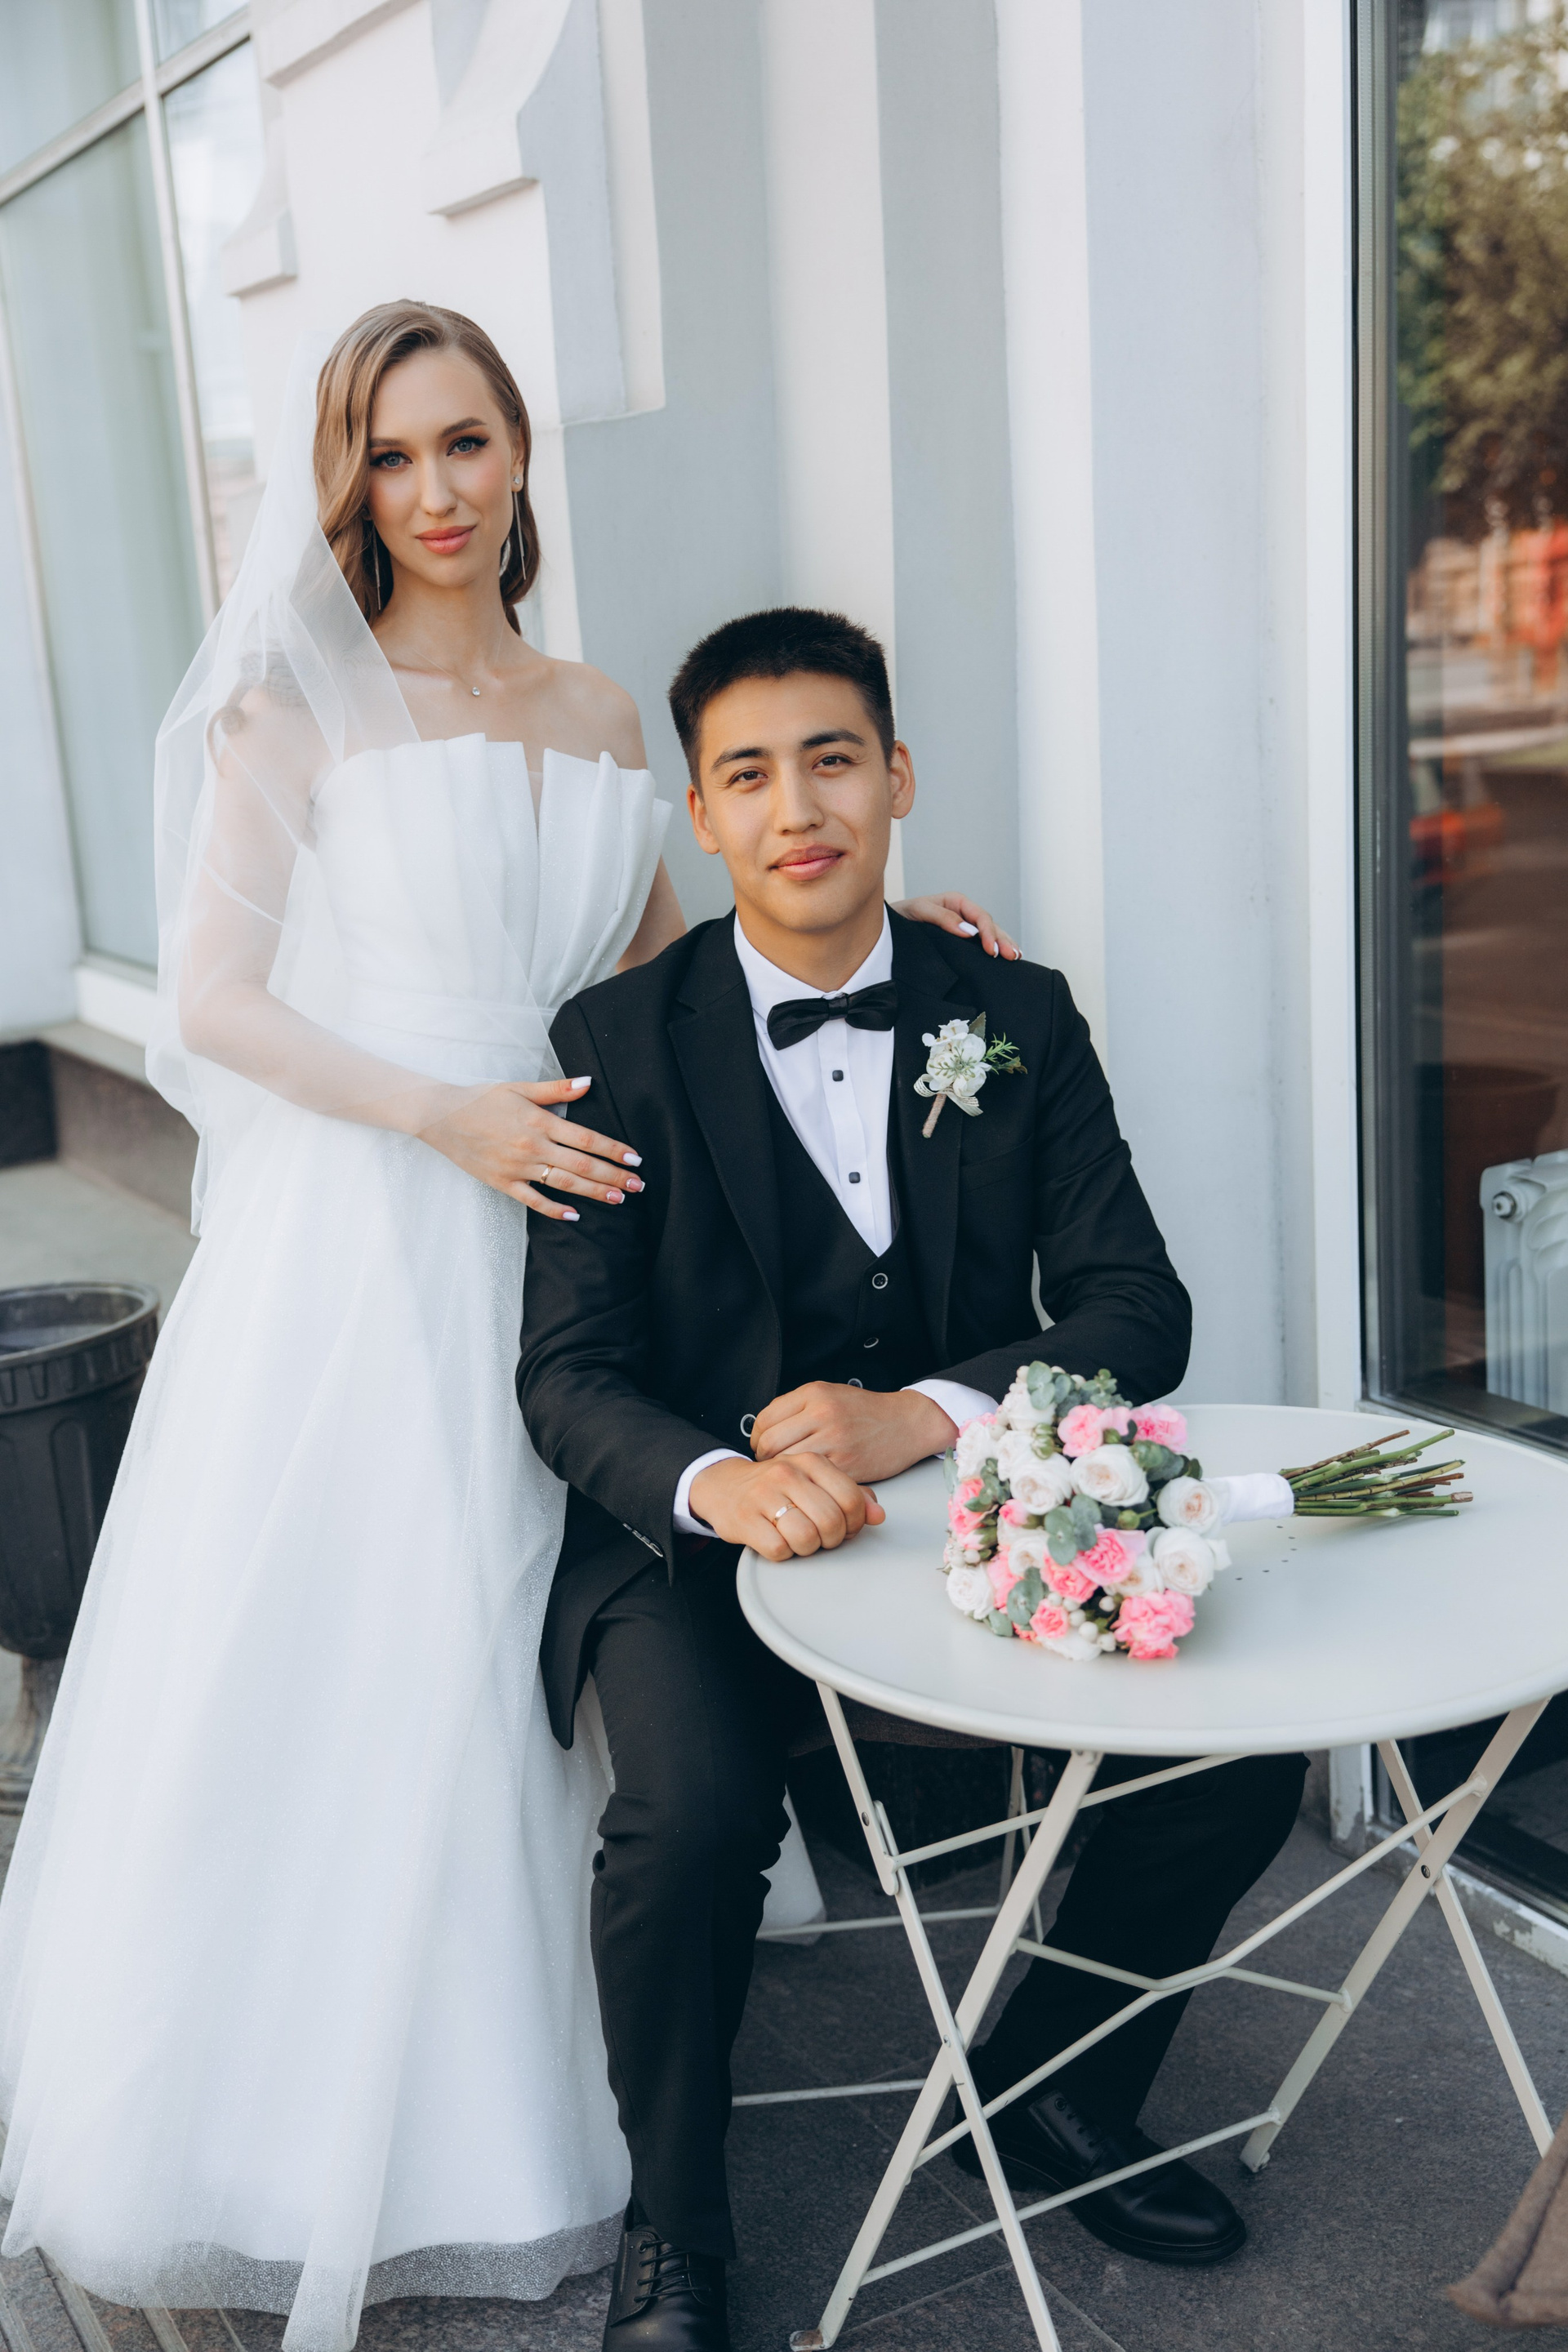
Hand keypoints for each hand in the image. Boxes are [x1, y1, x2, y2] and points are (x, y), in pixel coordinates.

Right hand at [419, 1076, 643, 1218]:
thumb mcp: (519, 1087)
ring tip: (619, 1198)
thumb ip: (556, 1089)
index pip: (586, 1138)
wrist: (440, 1117)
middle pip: (581, 1164)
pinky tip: (575, 1214)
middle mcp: (531, 1146)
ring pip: (563, 1183)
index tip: (635, 1158)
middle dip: (613, 1176)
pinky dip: (554, 1209)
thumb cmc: (481, 1099)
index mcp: (538, 1121)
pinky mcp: (502, 1182)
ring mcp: (517, 1167)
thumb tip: (588, 1082)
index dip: (613, 1149)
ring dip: (594, 1192)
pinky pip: (533, 1200)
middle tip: (639, 1185)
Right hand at [688, 1453, 885, 1560]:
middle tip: (821, 1537)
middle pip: (831, 1521)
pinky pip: (778, 1549)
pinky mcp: (744, 1518)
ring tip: (799, 1539)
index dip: (853, 1523)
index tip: (843, 1527)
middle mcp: (788, 1473)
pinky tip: (777, 1540)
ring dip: (807, 1548)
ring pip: (806, 1537)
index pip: (851, 1500)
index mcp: (811, 1461)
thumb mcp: (815, 1481)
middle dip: (831, 1538)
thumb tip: (878, 1515)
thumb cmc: (777, 1486)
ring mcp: (763, 1495)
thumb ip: (850, 1495)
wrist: (723, 1484)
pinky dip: (782, 1553)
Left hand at [751, 1383, 955, 1482]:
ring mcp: (834, 1440)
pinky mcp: (846, 1465)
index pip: (764, 1419)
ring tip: (790, 1475)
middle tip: (772, 1466)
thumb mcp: (830, 1394)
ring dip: (783, 1474)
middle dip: (765, 1459)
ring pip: (787, 1463)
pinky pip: (811, 1477)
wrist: (907, 1423)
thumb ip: (797, 1407)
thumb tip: (764, 1431)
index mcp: (814, 1393)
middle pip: (770, 1443)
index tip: (763, 1447)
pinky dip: (805, 1482)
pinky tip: (809, 1481)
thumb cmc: (865, 1411)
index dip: (757, 1438)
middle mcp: (821, 1414)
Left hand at [893, 892, 1019, 960]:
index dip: (988, 933)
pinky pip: (982, 943)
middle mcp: (964, 913)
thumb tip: (969, 932)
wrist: (888, 926)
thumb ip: (943, 918)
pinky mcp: (961, 940)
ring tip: (1015, 957)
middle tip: (1011, 956)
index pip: (980, 917)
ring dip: (1003, 944)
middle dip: (1002, 940)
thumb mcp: (920, 911)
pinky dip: (994, 949)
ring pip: (990, 934)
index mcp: (957, 902)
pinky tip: (1004, 957)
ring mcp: (964, 926)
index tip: (991, 951)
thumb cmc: (903, 915)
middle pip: (990, 926)